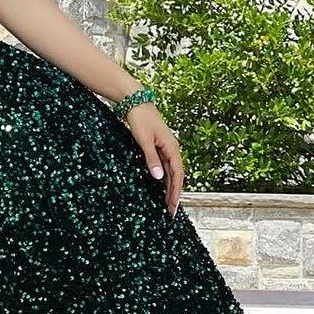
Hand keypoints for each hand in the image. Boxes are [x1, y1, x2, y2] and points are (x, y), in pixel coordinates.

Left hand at [123, 101, 184, 216]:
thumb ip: (151, 159)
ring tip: (167, 204)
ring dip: (169, 188)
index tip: (173, 207)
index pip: (178, 175)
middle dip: (174, 194)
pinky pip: (165, 166)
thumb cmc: (140, 119)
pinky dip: (164, 178)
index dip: (176, 192)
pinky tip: (160, 187)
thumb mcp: (144, 140)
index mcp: (172, 148)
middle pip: (176, 176)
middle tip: (170, 212)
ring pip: (171, 172)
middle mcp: (172, 149)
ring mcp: (166, 148)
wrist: (135, 102)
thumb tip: (158, 178)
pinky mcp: (158, 147)